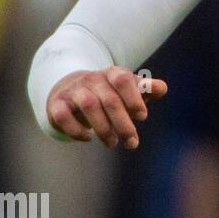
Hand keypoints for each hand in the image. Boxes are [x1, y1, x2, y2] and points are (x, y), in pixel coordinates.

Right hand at [46, 66, 167, 148]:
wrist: (72, 89)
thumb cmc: (109, 93)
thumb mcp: (129, 90)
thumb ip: (147, 89)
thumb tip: (162, 88)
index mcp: (113, 73)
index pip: (124, 79)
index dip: (134, 98)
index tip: (142, 117)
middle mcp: (92, 79)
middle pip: (110, 100)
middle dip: (124, 124)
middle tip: (132, 143)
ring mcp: (73, 90)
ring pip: (89, 106)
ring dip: (104, 129)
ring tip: (112, 143)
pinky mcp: (57, 104)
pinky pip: (64, 116)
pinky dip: (77, 130)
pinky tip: (88, 138)